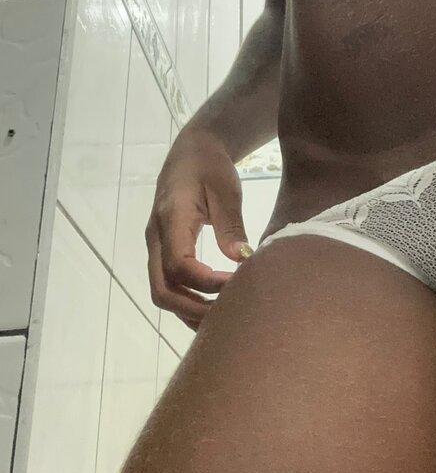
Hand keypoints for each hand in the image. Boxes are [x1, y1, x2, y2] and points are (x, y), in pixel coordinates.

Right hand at [146, 127, 252, 329]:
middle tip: (229, 316)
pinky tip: (212, 310)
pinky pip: (169, 285)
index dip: (206, 283)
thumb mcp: (226, 190)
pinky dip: (188, 303)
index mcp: (170, 221)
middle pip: (162, 289)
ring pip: (163, 292)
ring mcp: (157, 246)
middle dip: (193, 309)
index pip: (179, 266)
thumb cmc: (210, 166)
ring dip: (189, 311)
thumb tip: (241, 258)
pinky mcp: (165, 251)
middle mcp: (157, 238)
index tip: (237, 285)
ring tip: (223, 321)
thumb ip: (230, 224)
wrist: (193, 152)